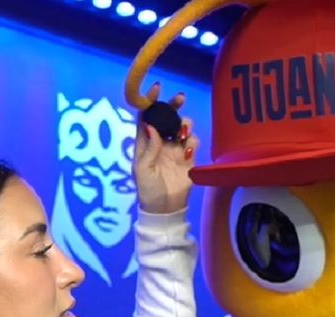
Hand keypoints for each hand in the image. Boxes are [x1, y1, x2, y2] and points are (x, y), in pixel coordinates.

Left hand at [134, 82, 199, 214]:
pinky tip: (188, 150)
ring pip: (182, 128)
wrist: (165, 209)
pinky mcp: (188, 159)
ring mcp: (175, 150)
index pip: (147, 117)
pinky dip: (192, 142)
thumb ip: (149, 147)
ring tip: (183, 132)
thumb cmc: (148, 190)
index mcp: (145, 143)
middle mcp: (160, 142)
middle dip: (174, 106)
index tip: (157, 89)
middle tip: (180, 99)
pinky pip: (193, 143)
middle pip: (167, 118)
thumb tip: (151, 126)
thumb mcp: (142, 169)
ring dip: (184, 124)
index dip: (151, 102)